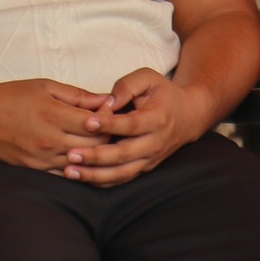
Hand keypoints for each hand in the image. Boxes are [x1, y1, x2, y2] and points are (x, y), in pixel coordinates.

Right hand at [0, 78, 112, 172]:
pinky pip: (66, 172)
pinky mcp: (36, 169)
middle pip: (95, 144)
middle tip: (116, 127)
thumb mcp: (45, 86)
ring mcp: (43, 158)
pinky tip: (86, 157)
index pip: (97, 123)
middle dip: (109, 136)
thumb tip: (106, 100)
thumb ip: (78, 95)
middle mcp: (51, 140)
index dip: (111, 118)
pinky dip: (80, 166)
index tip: (114, 110)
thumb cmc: (9, 97)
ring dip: (97, 153)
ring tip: (104, 141)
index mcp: (55, 116)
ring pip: (83, 161)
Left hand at [57, 69, 208, 185]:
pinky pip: (121, 179)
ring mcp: (150, 159)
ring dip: (95, 175)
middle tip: (71, 154)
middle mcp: (155, 143)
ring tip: (70, 171)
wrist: (188, 116)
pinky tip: (81, 178)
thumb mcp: (149, 78)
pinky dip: (101, 182)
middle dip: (96, 156)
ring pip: (121, 173)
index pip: (131, 124)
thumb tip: (106, 102)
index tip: (87, 122)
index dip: (109, 125)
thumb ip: (127, 85)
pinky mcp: (144, 168)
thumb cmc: (164, 94)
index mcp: (158, 118)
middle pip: (124, 154)